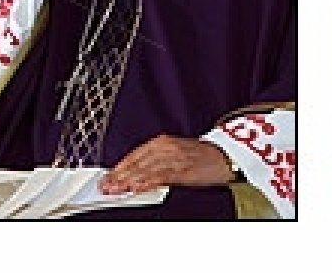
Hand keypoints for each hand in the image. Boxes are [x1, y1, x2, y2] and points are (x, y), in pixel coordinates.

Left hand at [99, 135, 234, 194]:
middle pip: (135, 163)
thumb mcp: (173, 153)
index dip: (118, 168)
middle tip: (105, 187)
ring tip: (116, 190)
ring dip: (128, 181)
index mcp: (159, 142)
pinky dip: (147, 182)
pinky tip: (136, 188)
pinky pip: (161, 177)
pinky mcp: (183, 169)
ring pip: (145, 170)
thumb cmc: (200, 155)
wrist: (225, 154)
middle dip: (118, 176)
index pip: (132, 156)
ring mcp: (173, 158)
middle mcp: (164, 148)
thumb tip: (134, 175)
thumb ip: (154, 162)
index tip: (106, 178)